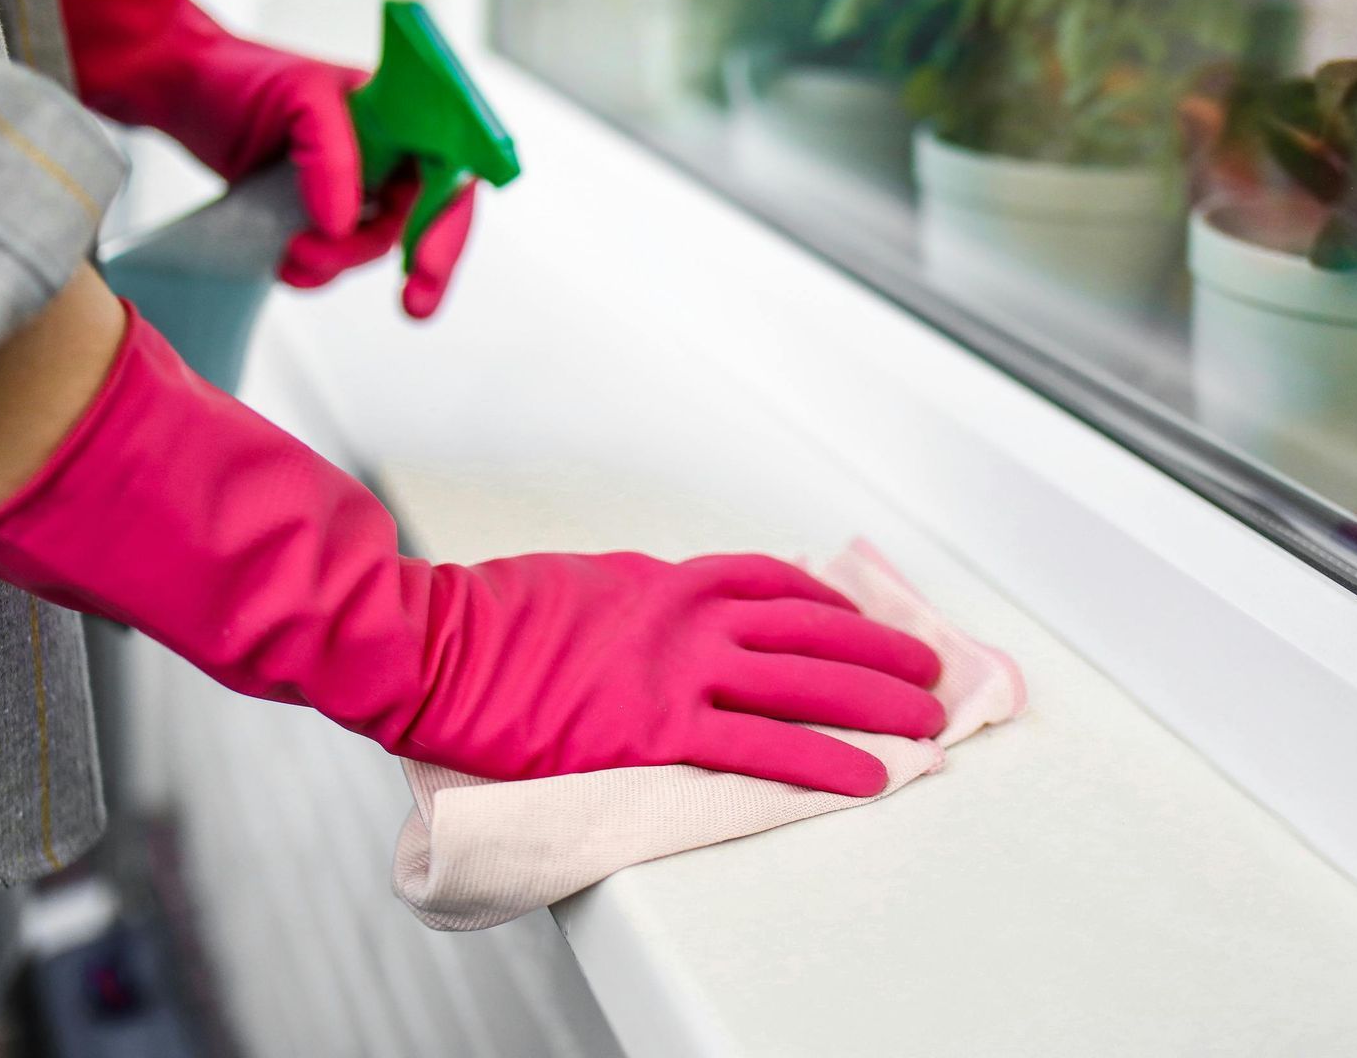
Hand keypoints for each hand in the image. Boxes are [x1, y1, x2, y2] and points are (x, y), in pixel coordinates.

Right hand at [0, 303, 943, 794]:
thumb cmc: (481, 622)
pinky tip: (868, 778)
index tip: (863, 621)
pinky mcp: (653, 726)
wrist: (425, 644)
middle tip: (932, 669)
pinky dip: (821, 760)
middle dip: (880, 649)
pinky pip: (760, 744)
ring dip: (875, 700)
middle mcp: (684, 613)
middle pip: (809, 627)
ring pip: (803, 680)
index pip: (769, 582)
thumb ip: (629, 601)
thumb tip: (658, 616)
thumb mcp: (572, 587)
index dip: (828, 605)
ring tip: (928, 721)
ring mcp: (673, 667)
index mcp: (660, 579)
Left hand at [50, 0, 469, 314]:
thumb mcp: (295, 98)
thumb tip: (345, 221)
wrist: (181, 92)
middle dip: (423, 264)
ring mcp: (356, 182)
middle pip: (428, 214)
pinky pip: (339, 255)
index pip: (451, 163)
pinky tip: (287, 265)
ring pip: (377, 242)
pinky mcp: (322, 211)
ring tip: (293, 257)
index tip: (427, 258)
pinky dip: (318, 271)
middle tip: (413, 304)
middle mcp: (386, 147)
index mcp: (398, 109)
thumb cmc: (238, 76)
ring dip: (341, 263)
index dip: (449, 215)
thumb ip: (330, 156)